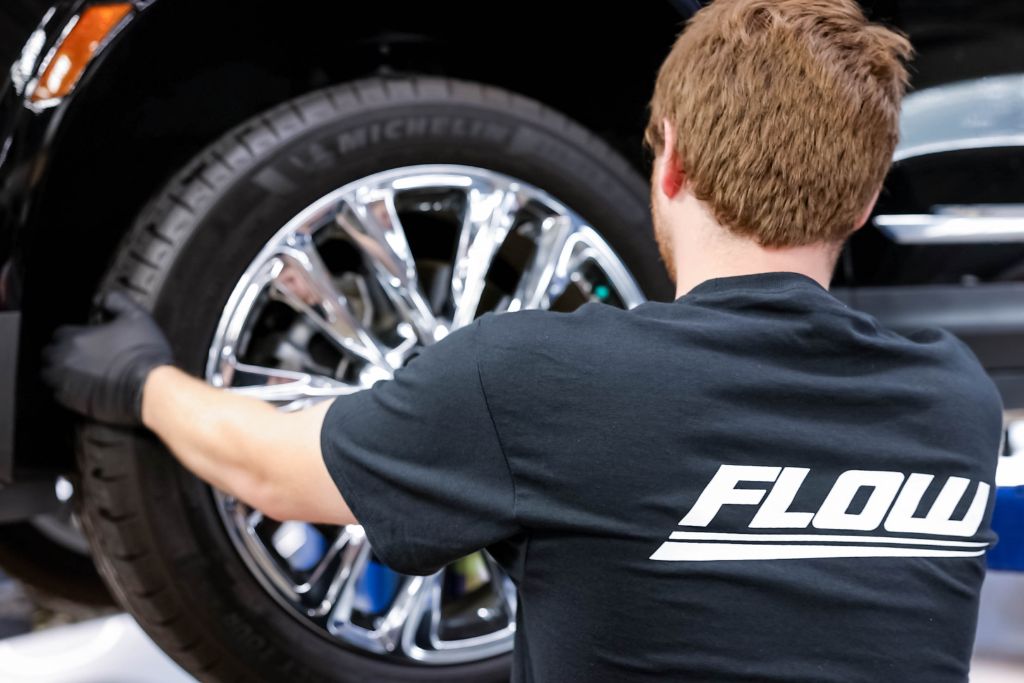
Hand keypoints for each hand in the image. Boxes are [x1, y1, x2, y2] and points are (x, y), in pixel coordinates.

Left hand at [42, 291, 173, 425]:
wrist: (150, 387)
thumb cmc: (143, 351)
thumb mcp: (137, 316)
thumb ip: (117, 301)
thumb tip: (103, 298)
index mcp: (75, 338)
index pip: (59, 333)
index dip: (72, 335)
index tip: (86, 339)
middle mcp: (64, 360)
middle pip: (49, 354)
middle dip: (60, 353)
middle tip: (80, 356)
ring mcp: (67, 382)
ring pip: (49, 375)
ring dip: (59, 372)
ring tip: (77, 372)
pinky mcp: (73, 402)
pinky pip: (58, 394)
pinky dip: (66, 390)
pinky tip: (82, 387)